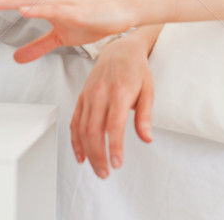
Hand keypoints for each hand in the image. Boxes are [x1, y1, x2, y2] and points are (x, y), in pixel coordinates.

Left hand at [0, 0, 135, 61]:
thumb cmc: (94, 19)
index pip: (15, 0)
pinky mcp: (75, 10)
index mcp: (46, 5)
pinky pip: (53, 9)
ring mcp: (63, 3)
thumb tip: (17, 58)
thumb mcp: (61, 37)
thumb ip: (38, 46)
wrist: (120, 12)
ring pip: (31, 0)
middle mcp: (51, 0)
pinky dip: (37, 8)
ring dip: (9, 0)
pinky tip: (24, 9)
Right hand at [70, 37, 153, 178]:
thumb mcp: (148, 90)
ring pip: (82, 128)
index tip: (116, 164)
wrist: (120, 50)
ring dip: (87, 152)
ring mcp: (89, 95)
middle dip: (98, 155)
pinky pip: (75, 121)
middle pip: (94, 130)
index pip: (113, 125)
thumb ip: (145, 115)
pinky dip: (75, 140)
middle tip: (105, 173)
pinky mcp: (82, 96)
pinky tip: (81, 155)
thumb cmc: (136, 70)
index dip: (114, 147)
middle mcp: (101, 93)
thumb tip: (146, 138)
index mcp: (119, 92)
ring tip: (97, 168)